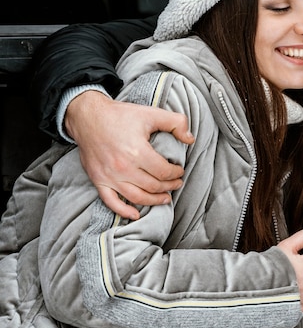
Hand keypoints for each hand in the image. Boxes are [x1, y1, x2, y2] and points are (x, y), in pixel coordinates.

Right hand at [65, 90, 194, 219]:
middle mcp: (123, 167)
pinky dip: (124, 211)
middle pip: (153, 186)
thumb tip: (191, 139)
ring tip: (165, 198)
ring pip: (136, 197)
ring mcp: (109, 176)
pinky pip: (111, 202)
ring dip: (154, 201)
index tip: (179, 171)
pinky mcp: (98, 180)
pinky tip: (136, 214)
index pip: (164, 171)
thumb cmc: (120, 115)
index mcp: (137, 151)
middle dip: (169, 187)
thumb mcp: (152, 113)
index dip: (176, 173)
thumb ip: (176, 123)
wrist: (87, 116)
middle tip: (176, 184)